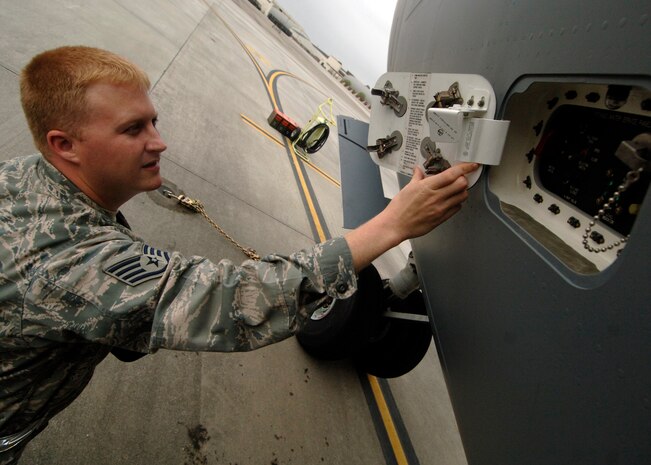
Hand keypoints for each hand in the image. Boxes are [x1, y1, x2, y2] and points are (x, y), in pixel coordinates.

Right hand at [345, 162, 477, 270]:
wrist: (395, 225)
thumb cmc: (399, 208)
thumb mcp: (407, 188)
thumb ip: (417, 178)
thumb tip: (418, 170)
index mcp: (428, 186)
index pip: (452, 174)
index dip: (465, 168)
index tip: (471, 165)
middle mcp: (436, 197)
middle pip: (461, 184)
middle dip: (463, 179)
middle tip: (458, 179)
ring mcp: (440, 208)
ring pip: (462, 196)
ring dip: (462, 191)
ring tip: (454, 190)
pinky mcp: (441, 218)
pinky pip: (456, 208)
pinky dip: (457, 203)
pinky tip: (450, 201)